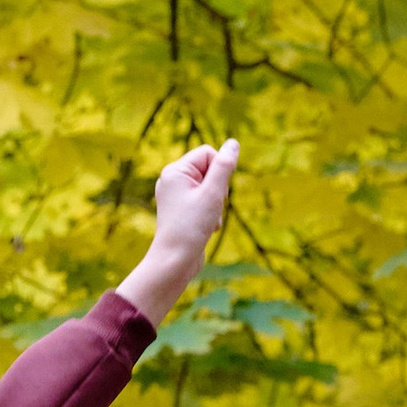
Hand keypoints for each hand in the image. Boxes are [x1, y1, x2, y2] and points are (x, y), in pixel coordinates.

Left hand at [117, 137, 240, 328]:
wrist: (174, 262)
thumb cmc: (191, 227)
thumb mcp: (213, 193)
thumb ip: (225, 166)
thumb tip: (233, 143)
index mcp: (175, 171)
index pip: (208, 153)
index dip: (219, 170)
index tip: (214, 192)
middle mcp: (172, 180)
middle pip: (210, 170)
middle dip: (218, 189)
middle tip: (210, 208)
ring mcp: (176, 196)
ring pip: (210, 188)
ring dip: (216, 204)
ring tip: (207, 220)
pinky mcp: (181, 211)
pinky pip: (204, 202)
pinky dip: (210, 214)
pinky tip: (206, 228)